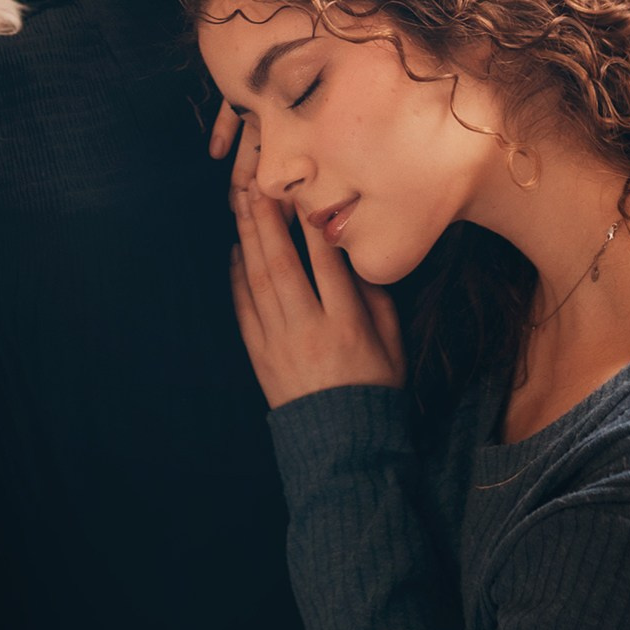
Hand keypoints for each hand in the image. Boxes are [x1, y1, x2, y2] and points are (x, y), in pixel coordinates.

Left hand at [230, 174, 404, 407]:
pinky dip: (237, 278)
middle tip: (256, 186)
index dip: (312, 224)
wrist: (344, 442)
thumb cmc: (375, 387)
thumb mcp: (393, 343)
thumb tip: (355, 260)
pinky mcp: (260, 355)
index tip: (304, 193)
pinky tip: (237, 252)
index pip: (326, 263)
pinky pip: (243, 309)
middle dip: (268, 221)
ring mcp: (279, 342)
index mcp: (347, 323)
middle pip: (282, 264)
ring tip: (242, 207)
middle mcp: (309, 328)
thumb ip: (377, 300)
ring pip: (258, 281)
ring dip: (248, 240)